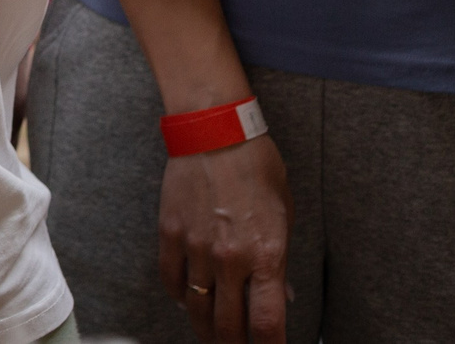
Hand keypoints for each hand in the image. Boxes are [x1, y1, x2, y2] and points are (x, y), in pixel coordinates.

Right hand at [161, 135, 289, 342]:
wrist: (214, 130)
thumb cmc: (255, 164)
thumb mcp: (284, 212)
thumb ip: (280, 258)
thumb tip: (280, 292)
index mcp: (266, 254)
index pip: (266, 324)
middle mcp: (230, 258)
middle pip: (228, 327)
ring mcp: (196, 247)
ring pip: (196, 309)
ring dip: (205, 329)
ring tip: (211, 334)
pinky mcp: (170, 233)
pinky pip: (171, 279)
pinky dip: (179, 296)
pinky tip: (186, 299)